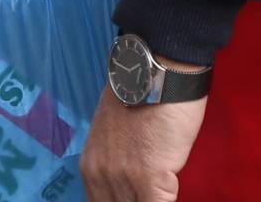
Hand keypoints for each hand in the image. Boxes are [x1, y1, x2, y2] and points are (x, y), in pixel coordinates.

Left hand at [81, 88, 208, 201]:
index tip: (135, 196)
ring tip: (162, 193)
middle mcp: (100, 176)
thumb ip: (116, 160)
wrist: (156, 72)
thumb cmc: (140, 94)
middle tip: (148, 195)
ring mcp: (123, 178)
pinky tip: (171, 191)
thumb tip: (129, 176)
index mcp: (90, 167)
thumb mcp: (113, 132)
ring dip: (151, 201)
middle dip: (136, 201)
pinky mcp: (149, 178)